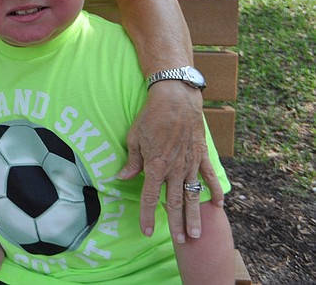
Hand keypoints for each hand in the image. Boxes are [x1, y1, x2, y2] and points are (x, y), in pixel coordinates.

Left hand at [118, 81, 223, 242]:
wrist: (175, 99)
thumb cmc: (151, 116)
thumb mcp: (134, 138)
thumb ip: (132, 161)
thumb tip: (122, 177)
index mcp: (156, 166)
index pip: (150, 197)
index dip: (148, 216)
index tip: (146, 231)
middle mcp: (174, 169)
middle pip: (175, 202)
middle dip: (176, 223)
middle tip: (180, 241)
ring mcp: (190, 164)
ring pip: (193, 195)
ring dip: (194, 215)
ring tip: (196, 233)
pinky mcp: (202, 156)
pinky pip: (209, 177)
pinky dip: (214, 191)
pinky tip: (217, 205)